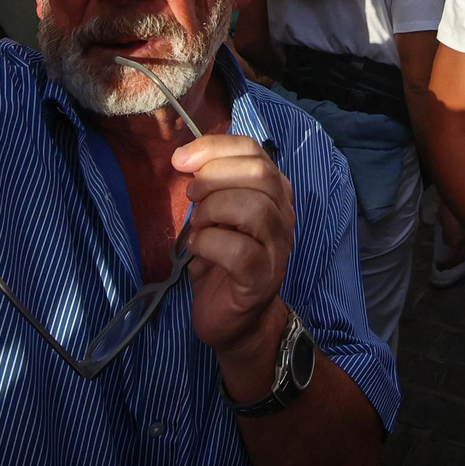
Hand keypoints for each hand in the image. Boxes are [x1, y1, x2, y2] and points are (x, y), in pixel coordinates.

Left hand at [173, 134, 296, 356]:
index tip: (181, 160)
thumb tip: (186, 157)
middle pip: (259, 174)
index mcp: (273, 192)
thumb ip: (210, 183)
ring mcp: (277, 247)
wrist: (234, 318)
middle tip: (191, 197)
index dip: (215, 148)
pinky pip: (239, 251)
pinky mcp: (262, 278)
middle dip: (214, 178)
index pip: (254, 151)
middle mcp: (284, 215)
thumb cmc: (221, 259)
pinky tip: (197, 249)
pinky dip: (209, 244)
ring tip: (197, 226)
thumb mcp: (214, 212)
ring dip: (213, 211)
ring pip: (254, 209)